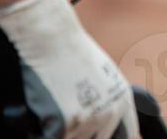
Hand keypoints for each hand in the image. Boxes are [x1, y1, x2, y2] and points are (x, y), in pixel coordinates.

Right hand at [0, 0, 139, 138]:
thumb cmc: (68, 52)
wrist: (50, 37)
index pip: (128, 135)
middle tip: (64, 118)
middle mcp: (111, 113)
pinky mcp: (65, 125)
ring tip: (50, 108)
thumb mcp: (100, 75)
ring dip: (55, 130)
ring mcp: (89, 121)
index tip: (98, 137)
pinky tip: (38, 112)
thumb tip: (105, 124)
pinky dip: (37, 132)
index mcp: (122, 100)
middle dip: (75, 133)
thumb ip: (105, 101)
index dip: (112, 138)